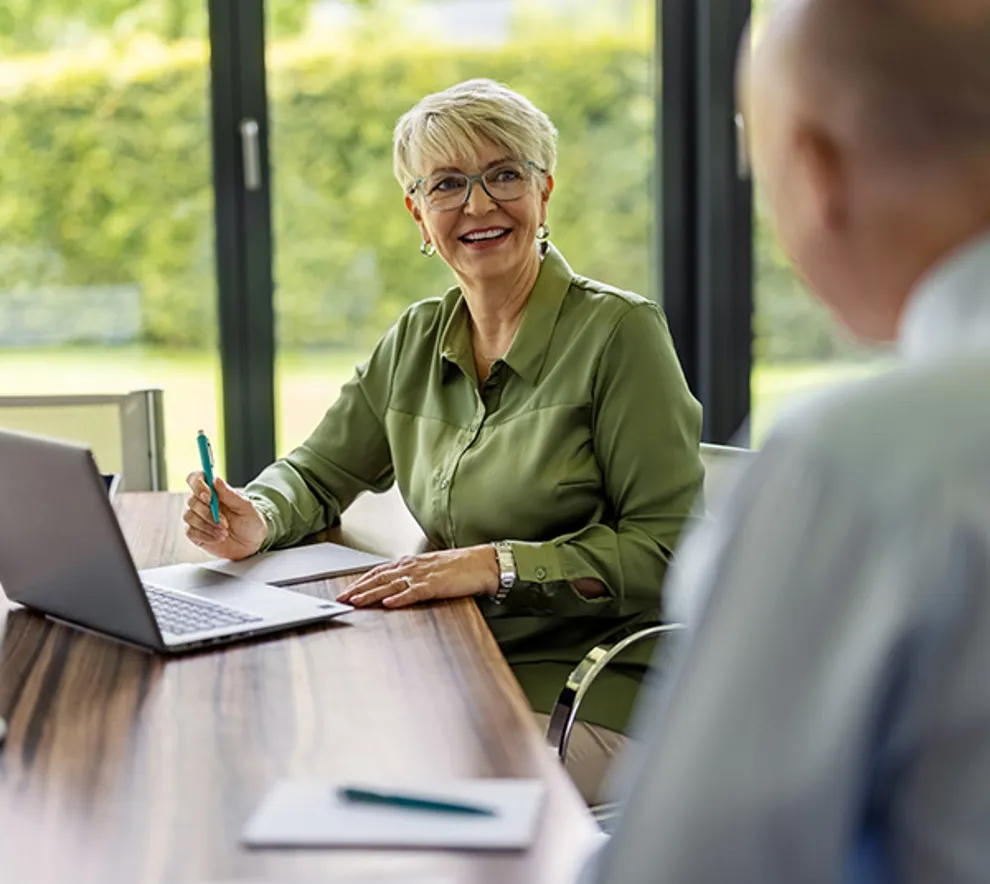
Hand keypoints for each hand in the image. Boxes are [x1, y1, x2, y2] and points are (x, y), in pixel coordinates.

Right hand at [183, 471, 267, 560]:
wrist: (252, 543)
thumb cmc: (250, 521)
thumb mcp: (245, 506)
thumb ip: (229, 494)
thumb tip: (215, 479)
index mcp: (214, 491)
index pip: (196, 478)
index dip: (198, 485)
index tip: (209, 496)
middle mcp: (203, 502)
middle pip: (192, 500)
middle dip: (208, 513)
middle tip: (225, 523)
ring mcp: (197, 517)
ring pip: (189, 517)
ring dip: (208, 526)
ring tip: (225, 532)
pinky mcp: (195, 533)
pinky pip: (190, 532)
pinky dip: (205, 536)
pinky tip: (218, 538)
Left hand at [337, 546, 499, 608]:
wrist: (484, 563)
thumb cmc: (461, 566)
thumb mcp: (431, 568)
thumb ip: (413, 575)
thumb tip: (397, 584)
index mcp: (411, 563)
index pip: (379, 571)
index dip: (361, 581)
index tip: (346, 590)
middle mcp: (413, 567)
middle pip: (379, 578)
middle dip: (358, 589)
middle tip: (340, 598)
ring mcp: (423, 576)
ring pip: (391, 585)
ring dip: (371, 594)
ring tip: (356, 601)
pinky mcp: (436, 585)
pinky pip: (414, 592)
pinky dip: (400, 598)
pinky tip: (389, 604)